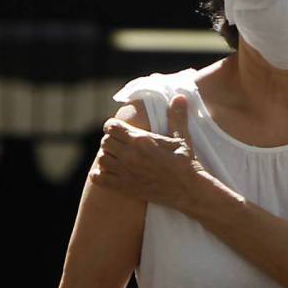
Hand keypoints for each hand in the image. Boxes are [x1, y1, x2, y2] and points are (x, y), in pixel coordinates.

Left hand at [92, 94, 206, 210]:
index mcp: (141, 141)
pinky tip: (107, 173)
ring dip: (106, 157)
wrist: (188, 190)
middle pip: (105, 142)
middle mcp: (130, 156)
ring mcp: (126, 172)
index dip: (113, 126)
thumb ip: (177, 116)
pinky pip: (99, 179)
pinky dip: (99, 175)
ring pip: (101, 159)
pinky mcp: (124, 188)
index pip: (112, 127)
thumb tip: (180, 96)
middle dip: (111, 141)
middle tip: (119, 144)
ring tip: (115, 158)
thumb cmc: (186, 163)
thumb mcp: (182, 138)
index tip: (118, 129)